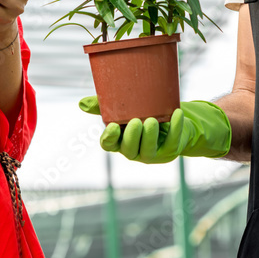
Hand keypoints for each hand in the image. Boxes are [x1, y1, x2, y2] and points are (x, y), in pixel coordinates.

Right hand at [78, 96, 231, 163]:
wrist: (174, 120)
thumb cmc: (144, 112)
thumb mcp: (125, 108)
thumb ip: (104, 105)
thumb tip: (81, 104)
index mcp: (119, 140)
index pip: (109, 145)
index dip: (109, 138)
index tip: (113, 126)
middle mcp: (134, 151)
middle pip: (129, 149)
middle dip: (132, 137)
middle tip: (136, 121)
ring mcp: (152, 153)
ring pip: (148, 150)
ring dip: (149, 136)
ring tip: (152, 120)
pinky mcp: (170, 150)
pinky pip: (172, 141)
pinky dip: (175, 127)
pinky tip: (177, 113)